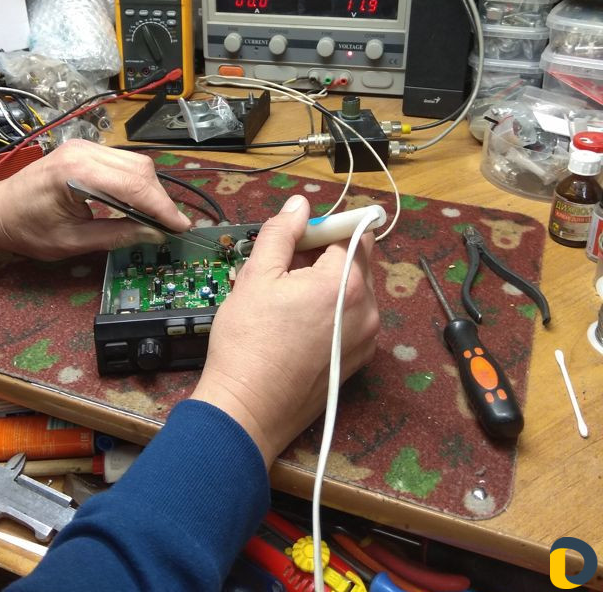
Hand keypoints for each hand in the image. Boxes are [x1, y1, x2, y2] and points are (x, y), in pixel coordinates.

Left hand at [0, 139, 190, 259]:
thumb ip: (116, 235)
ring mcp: (84, 146)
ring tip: (156, 217)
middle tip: (170, 226)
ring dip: (150, 190)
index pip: (133, 186)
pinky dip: (136, 181)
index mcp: (76, 172)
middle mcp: (84, 151)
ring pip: (136, 162)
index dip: (162, 207)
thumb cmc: (26, 229)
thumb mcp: (71, 242)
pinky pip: (123, 161)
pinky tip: (138, 202)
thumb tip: (154, 234)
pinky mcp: (85, 148)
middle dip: (159, 199)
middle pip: (140, 169)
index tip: (181, 226)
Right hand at [191, 193, 378, 467]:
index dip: (324, 228)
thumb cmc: (247, 341)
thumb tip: (300, 205)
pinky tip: (299, 323)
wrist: (247, 410)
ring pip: (355, 290)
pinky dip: (332, 309)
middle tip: (286, 267)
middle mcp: (368, 310)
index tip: (296, 238)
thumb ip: (282, 233)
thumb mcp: (256, 275)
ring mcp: (367, 339)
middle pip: (358, 260)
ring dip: (328, 282)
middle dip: (326, 254)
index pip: (353, 233)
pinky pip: (353, 318)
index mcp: (346, 284)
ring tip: (288, 297)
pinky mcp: (359, 360)